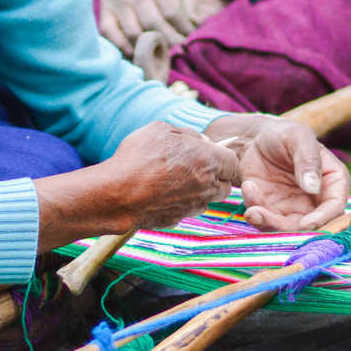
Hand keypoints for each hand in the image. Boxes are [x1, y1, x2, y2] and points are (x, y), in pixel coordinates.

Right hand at [34, 121, 237, 250]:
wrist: (116, 194)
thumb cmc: (138, 157)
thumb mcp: (161, 130)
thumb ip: (186, 134)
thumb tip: (199, 142)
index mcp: (208, 161)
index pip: (234, 163)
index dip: (224, 158)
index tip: (211, 154)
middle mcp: (206, 187)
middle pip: (225, 185)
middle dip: (215, 176)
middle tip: (194, 166)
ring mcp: (193, 207)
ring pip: (206, 199)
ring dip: (197, 190)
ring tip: (172, 179)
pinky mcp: (178, 220)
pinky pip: (186, 209)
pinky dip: (179, 201)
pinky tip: (159, 192)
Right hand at [74, 0, 229, 53]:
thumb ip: (191, 0)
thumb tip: (198, 24)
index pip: (172, 13)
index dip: (183, 31)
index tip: (190, 41)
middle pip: (153, 24)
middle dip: (169, 43)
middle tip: (178, 53)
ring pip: (133, 31)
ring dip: (148, 48)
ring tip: (160, 55)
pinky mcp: (105, 8)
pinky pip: (110, 32)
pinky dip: (122, 46)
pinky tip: (136, 52)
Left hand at [206, 114, 348, 232]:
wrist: (256, 138)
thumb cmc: (283, 134)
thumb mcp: (298, 137)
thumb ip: (307, 159)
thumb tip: (313, 187)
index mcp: (332, 180)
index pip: (335, 206)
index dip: (324, 219)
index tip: (307, 224)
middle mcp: (317, 200)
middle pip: (312, 226)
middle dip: (291, 229)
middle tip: (269, 218)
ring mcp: (295, 208)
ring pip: (287, 229)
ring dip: (269, 224)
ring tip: (253, 211)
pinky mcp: (273, 211)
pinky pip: (266, 221)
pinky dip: (255, 213)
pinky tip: (248, 188)